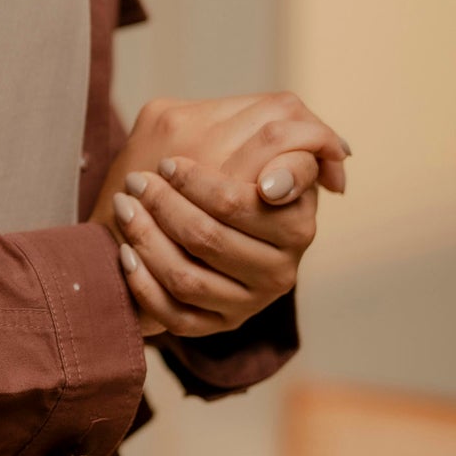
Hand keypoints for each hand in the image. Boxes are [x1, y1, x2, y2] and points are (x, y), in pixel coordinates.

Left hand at [90, 92, 349, 338]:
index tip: (171, 166)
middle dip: (165, 205)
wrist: (182, 226)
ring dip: (146, 239)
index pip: (255, 205)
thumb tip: (330, 146)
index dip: (209, 186)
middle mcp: (282, 266)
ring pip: (187, 276)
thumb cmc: (213, 174)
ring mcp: (250, 301)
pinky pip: (174, 313)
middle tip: (137, 179)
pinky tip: (126, 252)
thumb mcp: (236, 140)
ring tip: (125, 206)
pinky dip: (142, 282)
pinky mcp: (218, 324)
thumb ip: (274, 131)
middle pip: (211, 237)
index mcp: (296, 218)